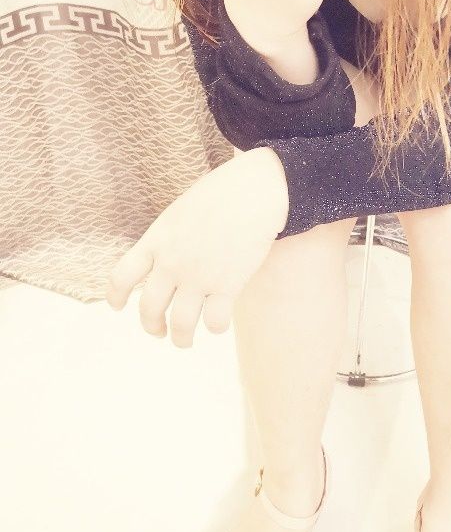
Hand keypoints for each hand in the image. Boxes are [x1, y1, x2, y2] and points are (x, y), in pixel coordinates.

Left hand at [105, 148, 288, 347]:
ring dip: (181, 339)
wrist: (254, 190)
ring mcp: (198, 275)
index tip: (118, 307)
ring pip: (180, 324)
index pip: (121, 276)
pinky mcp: (227, 285)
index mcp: (157, 240)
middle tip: (159, 332)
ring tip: (185, 341)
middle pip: (148, 308)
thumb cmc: (222, 193)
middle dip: (151, 326)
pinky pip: (214, 322)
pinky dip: (214, 328)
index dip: (116, 297)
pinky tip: (218, 323)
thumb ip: (168, 238)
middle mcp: (172, 262)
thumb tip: (165, 259)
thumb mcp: (181, 211)